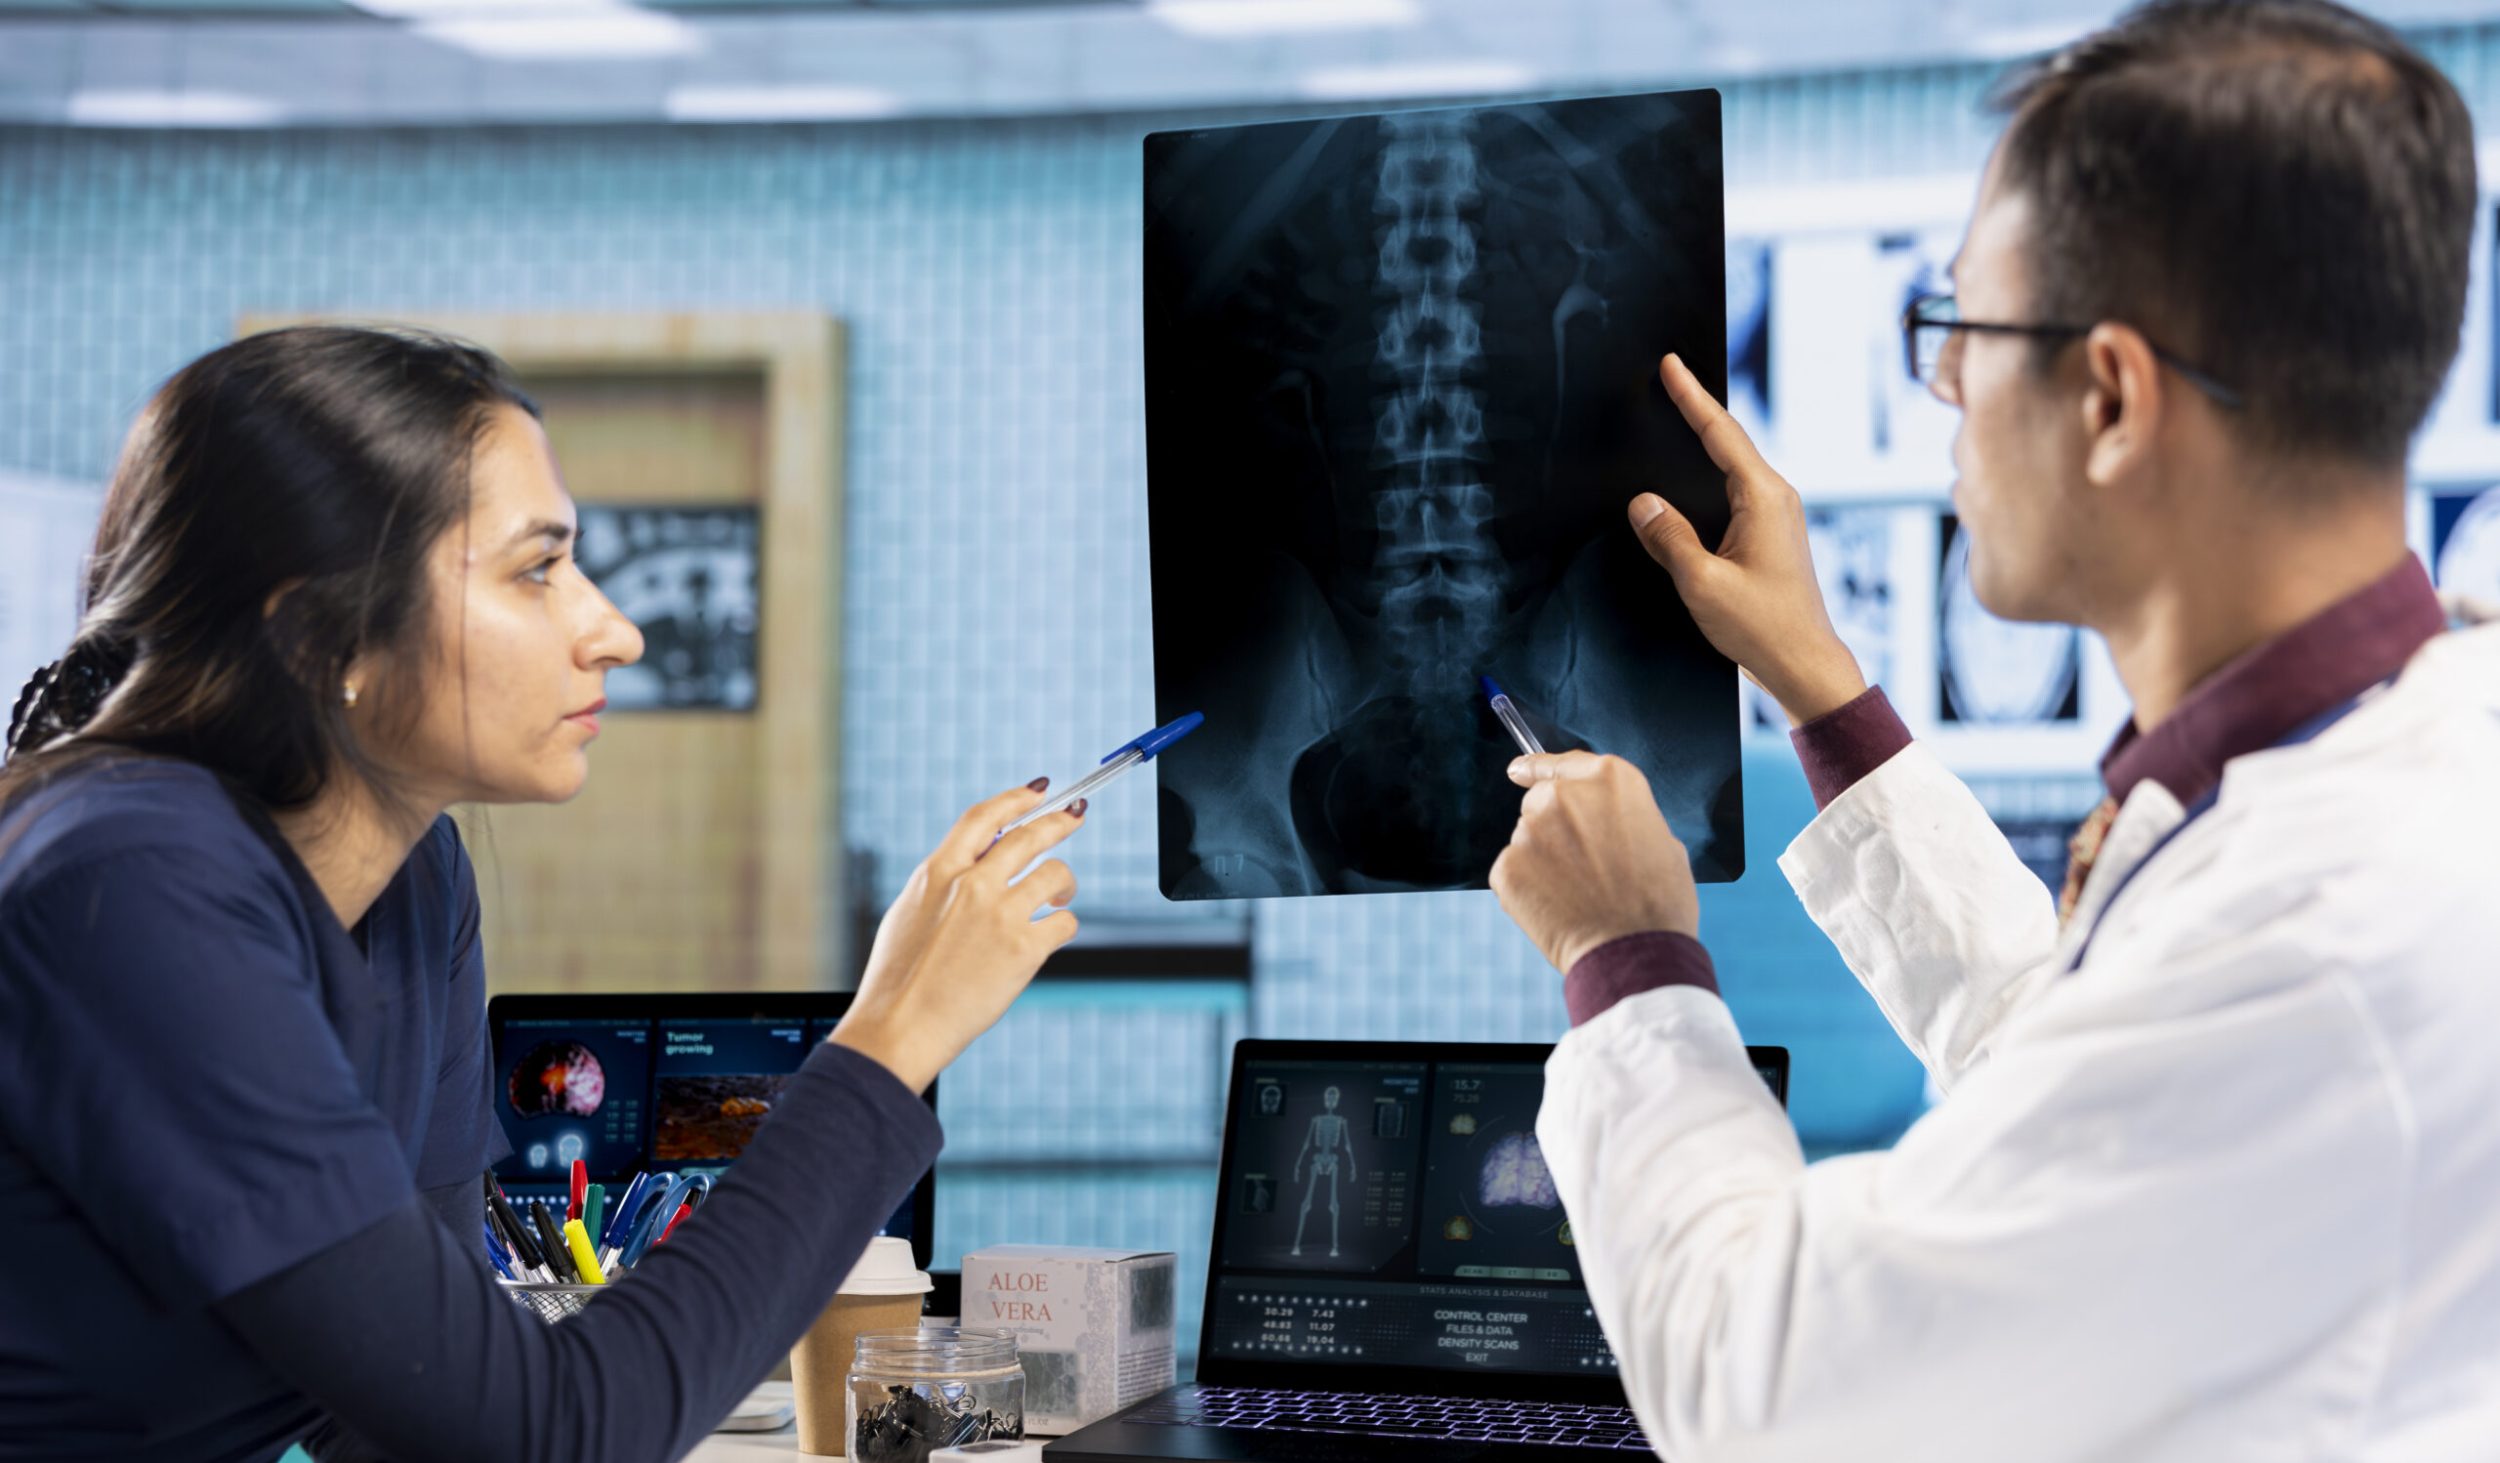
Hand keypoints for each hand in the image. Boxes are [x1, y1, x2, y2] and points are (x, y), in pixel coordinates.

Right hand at [831, 781, 1085, 1091]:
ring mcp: (1000, 915)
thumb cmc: (898, 980)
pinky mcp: (1024, 949)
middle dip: (1060, 821)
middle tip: (1076, 816)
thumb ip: (944, 885)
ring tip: (1060, 897)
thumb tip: (978, 864)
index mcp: (938, 872)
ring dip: (1064, 884)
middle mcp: (972, 885)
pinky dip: (1062, 925)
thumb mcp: (910, 913)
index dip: (1017, 798)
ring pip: (1056, 874)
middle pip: (1031, 836)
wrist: (901, 1026)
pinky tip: (1052, 935)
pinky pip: (1064, 922)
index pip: (985, 817)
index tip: (1038, 790)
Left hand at [1490, 751, 1698, 974]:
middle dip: (1554, 829)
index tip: (1518, 770)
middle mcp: (1563, 796)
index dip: (1539, 767)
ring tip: (1579, 897)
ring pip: (1527, 840)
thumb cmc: (1659, 903)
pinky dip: (1528, 892)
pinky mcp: (1507, 867)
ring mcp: (1530, 831)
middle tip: (1582, 869)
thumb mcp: (1661, 841)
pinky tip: (1558, 911)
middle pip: (1542, 802)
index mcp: (1609, 780)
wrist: (1635, 954)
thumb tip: (1600, 822)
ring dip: (1543, 862)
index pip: (1564, 763)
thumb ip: (1622, 818)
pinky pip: (1513, 873)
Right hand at [1635, 354, 1868, 725]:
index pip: (1721, 433)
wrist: (1804, 663)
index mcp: (1763, 498)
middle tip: (1668, 378)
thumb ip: (1669, 538)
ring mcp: (1776, 515)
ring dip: (1703, 443)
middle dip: (1696, 409)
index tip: (1672, 365)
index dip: (1692, 397)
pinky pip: (1733, 492)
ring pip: (1731, 467)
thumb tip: (1644, 504)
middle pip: (1728, 441)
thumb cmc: (1763, 627)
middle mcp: (1775, 498)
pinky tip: (1689, 483)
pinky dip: (1708, 477)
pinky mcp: (1770, 534)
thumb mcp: (1703, 582)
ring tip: (1675, 417)